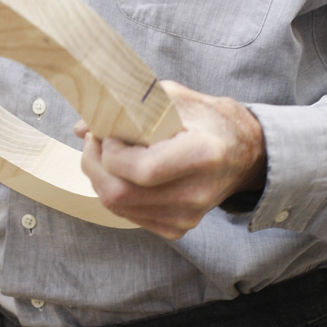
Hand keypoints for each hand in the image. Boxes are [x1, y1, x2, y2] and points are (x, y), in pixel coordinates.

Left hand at [76, 81, 265, 238]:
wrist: (243, 154)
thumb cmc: (207, 120)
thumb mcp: (173, 98)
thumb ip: (127, 106)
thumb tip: (82, 127)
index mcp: (203, 154)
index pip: (142, 169)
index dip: (112, 153)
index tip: (108, 133)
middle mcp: (197, 192)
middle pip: (121, 194)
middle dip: (94, 165)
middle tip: (94, 143)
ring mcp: (187, 216)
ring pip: (118, 206)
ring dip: (100, 178)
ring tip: (106, 154)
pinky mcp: (178, 228)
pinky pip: (129, 215)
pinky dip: (115, 193)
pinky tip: (122, 173)